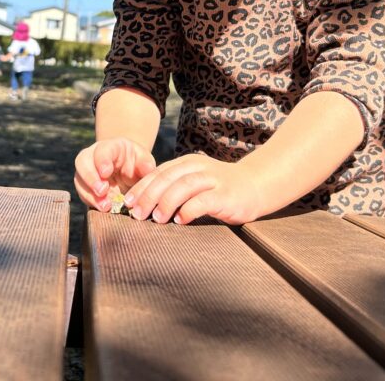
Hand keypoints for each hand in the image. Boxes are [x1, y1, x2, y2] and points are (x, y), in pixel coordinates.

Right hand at [74, 138, 155, 212]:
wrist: (128, 170)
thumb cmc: (137, 162)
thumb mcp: (144, 160)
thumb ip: (146, 164)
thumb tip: (147, 169)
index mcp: (110, 147)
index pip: (102, 150)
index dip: (102, 161)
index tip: (106, 173)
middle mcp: (93, 156)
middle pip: (82, 162)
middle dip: (91, 177)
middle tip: (102, 191)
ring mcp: (87, 170)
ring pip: (79, 179)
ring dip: (90, 193)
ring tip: (105, 206)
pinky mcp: (85, 186)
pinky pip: (83, 193)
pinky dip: (91, 201)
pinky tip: (102, 208)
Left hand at [124, 154, 263, 225]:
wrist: (256, 186)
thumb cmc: (220, 188)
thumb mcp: (195, 181)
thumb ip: (174, 187)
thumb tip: (144, 204)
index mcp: (187, 163)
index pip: (159, 172)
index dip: (142, 187)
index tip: (128, 203)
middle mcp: (198, 168)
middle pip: (168, 178)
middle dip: (149, 196)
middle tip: (137, 213)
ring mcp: (213, 180)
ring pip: (184, 186)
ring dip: (166, 202)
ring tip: (155, 218)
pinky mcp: (225, 195)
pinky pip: (203, 200)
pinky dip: (188, 210)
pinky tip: (179, 220)